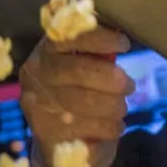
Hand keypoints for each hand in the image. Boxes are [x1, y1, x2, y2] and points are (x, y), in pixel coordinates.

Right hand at [19, 28, 133, 166]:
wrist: (54, 130)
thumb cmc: (75, 86)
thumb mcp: (80, 61)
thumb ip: (96, 50)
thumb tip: (121, 40)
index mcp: (48, 48)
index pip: (72, 37)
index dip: (101, 39)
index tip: (124, 44)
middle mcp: (37, 72)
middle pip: (80, 71)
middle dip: (113, 80)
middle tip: (130, 86)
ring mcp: (38, 102)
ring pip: (85, 102)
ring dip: (113, 107)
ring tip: (121, 109)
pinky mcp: (45, 130)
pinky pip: (86, 127)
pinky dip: (109, 128)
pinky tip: (115, 127)